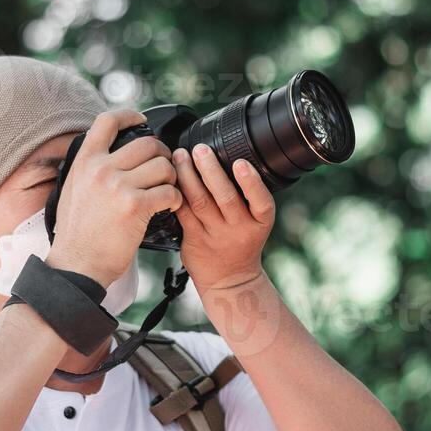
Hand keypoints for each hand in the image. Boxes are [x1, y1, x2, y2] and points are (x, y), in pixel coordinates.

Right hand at [45, 110, 181, 284]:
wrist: (77, 264)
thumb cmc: (77, 233)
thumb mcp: (73, 189)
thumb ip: (91, 168)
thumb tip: (110, 152)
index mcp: (85, 161)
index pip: (108, 121)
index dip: (129, 115)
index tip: (141, 121)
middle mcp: (101, 169)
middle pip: (148, 143)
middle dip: (163, 155)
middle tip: (164, 170)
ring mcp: (118, 186)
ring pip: (164, 166)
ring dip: (172, 178)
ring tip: (166, 190)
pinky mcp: (135, 207)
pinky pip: (169, 192)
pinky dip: (175, 200)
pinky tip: (169, 207)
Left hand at [173, 144, 273, 290]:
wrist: (230, 281)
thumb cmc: (242, 243)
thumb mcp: (255, 221)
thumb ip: (246, 196)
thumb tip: (221, 157)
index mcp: (260, 221)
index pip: (261, 200)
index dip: (251, 182)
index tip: (241, 163)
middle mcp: (239, 229)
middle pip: (225, 197)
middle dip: (211, 170)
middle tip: (200, 149)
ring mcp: (216, 236)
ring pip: (200, 203)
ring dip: (188, 177)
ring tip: (180, 156)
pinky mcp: (195, 240)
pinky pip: (183, 213)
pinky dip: (176, 194)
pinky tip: (169, 178)